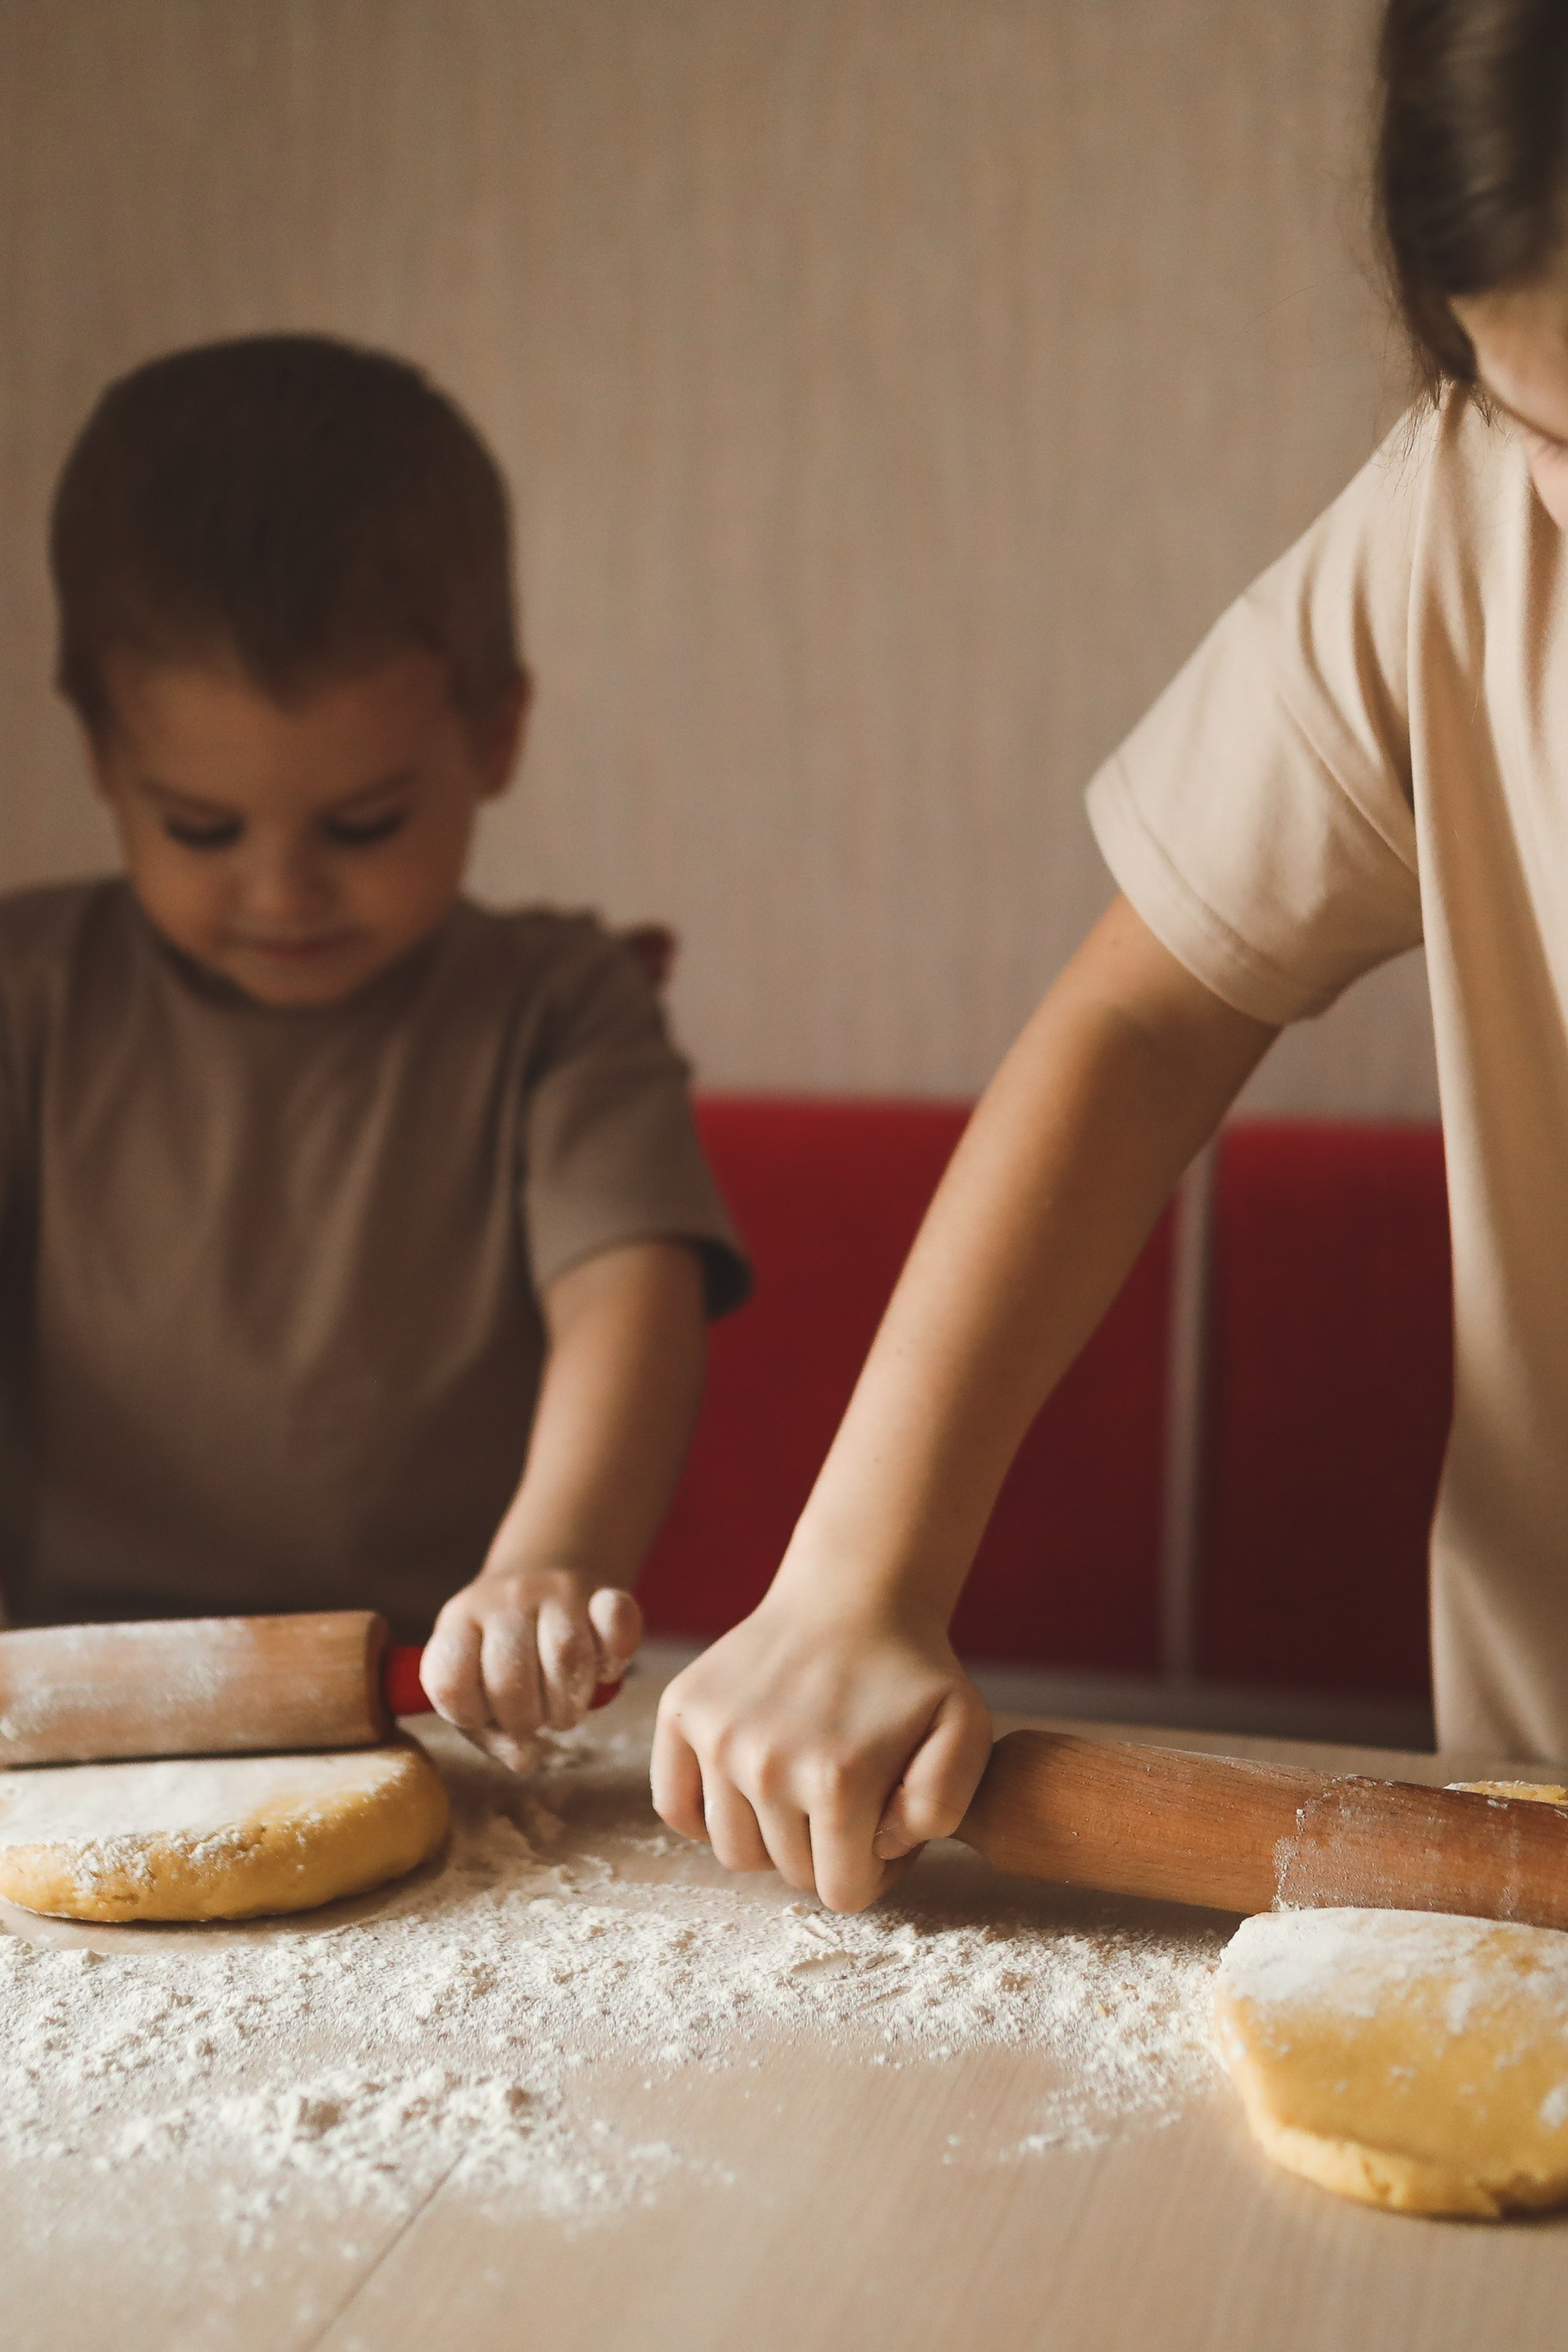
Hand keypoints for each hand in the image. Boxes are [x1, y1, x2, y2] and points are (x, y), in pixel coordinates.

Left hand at [421, 1564, 642, 1770]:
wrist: (535, 1577)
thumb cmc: (498, 1654)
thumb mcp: (475, 1687)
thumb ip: (488, 1732)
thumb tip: (525, 1760)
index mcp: (459, 1623)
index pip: (451, 1683)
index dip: (471, 1716)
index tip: (485, 1715)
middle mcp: (503, 1599)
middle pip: (511, 1677)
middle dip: (525, 1719)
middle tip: (535, 1717)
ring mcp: (554, 1590)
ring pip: (566, 1654)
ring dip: (570, 1702)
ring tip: (566, 1706)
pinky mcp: (601, 1590)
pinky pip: (617, 1622)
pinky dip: (615, 1657)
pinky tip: (604, 1671)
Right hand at [650, 1597, 992, 1912]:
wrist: (853, 1594)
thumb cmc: (913, 1672)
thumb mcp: (966, 1731)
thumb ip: (943, 1806)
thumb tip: (880, 1843)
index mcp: (837, 1781)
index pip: (842, 1892)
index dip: (873, 1870)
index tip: (883, 1825)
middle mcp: (766, 1764)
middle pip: (789, 1874)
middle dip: (827, 1851)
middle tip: (852, 1798)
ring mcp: (717, 1738)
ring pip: (735, 1852)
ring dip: (772, 1835)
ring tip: (806, 1785)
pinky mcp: (681, 1712)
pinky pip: (675, 1807)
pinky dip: (707, 1812)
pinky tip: (749, 1783)